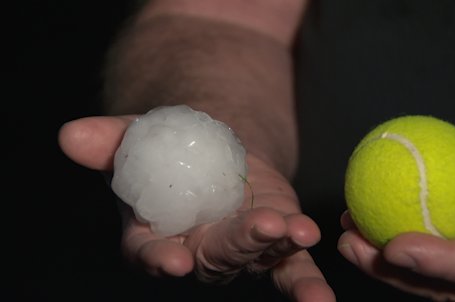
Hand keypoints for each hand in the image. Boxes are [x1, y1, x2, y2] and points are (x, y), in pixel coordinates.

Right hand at [58, 115, 335, 301]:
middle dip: (235, 245)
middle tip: (259, 227)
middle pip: (213, 256)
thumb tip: (70, 136)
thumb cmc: (164, 146)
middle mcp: (197, 250)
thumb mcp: (135, 137)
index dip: (158, 259)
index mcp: (155, 234)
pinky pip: (290, 264)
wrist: (209, 145)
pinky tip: (320, 297)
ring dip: (278, 247)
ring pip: (257, 257)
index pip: (149, 254)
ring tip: (299, 231)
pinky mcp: (273, 239)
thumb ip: (106, 141)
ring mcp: (239, 248)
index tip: (173, 260)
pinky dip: (304, 278)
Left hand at [338, 128, 454, 300]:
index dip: (440, 263)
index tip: (394, 245)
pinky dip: (411, 238)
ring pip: (441, 276)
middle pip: (450, 286)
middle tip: (349, 241)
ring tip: (349, 228)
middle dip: (394, 271)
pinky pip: (446, 252)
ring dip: (390, 259)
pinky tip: (377, 214)